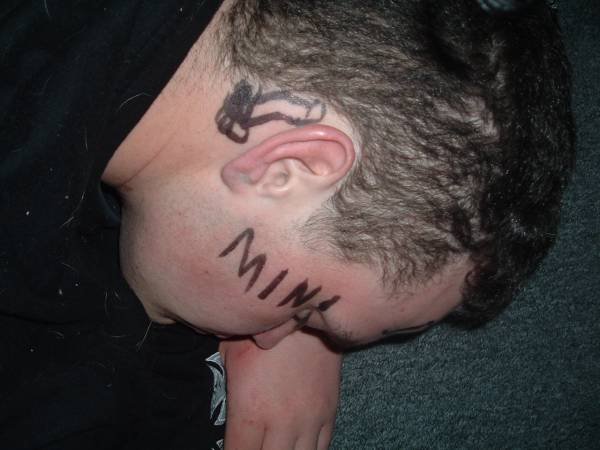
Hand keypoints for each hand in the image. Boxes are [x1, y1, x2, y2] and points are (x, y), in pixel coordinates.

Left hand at [219, 331, 341, 449]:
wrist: (307, 312)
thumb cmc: (261, 329)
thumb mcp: (228, 354)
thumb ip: (222, 386)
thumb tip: (207, 396)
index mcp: (250, 412)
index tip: (230, 447)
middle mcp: (281, 423)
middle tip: (253, 445)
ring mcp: (309, 420)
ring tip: (274, 444)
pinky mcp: (329, 411)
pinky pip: (321, 448)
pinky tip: (296, 445)